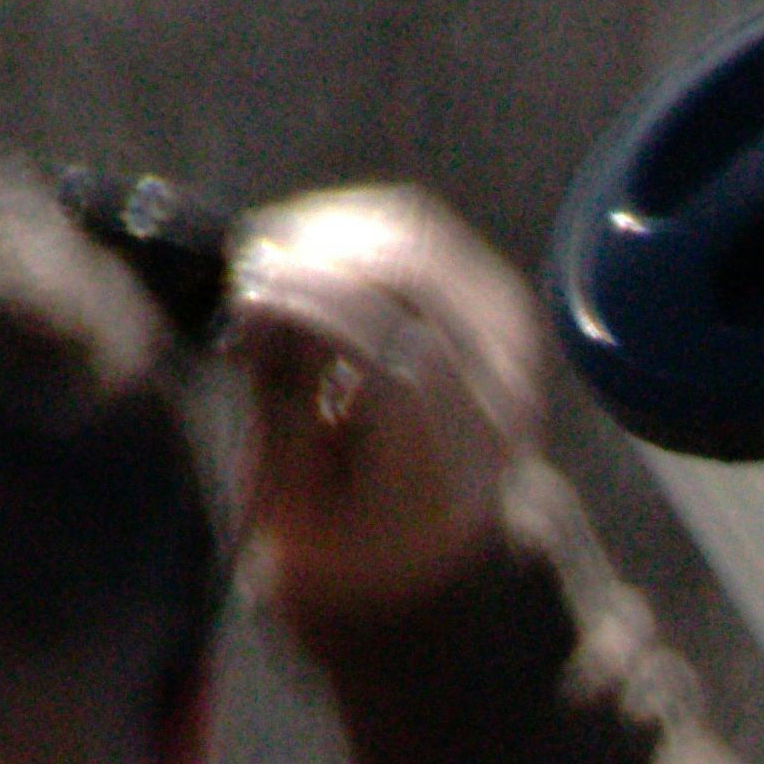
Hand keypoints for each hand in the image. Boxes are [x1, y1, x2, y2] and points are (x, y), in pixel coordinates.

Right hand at [223, 186, 550, 621]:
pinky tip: (301, 249)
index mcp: (456, 479)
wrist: (417, 537)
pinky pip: (423, 233)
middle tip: (250, 267)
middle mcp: (504, 413)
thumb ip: (281, 402)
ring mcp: (514, 354)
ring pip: (421, 246)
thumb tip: (264, 298)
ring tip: (268, 262)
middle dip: (321, 262)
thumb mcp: (288, 494)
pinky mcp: (498, 308)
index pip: (401, 363)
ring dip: (333, 236)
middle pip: (417, 288)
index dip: (319, 309)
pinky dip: (353, 225)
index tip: (249, 291)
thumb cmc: (332, 521)